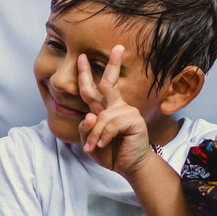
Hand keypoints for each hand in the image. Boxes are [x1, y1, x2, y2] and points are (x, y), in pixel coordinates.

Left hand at [76, 47, 153, 176]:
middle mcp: (116, 106)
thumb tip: (88, 116)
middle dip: (112, 64)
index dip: (86, 73)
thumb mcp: (90, 142)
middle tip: (117, 48)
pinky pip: (110, 124)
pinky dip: (103, 136)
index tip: (83, 56)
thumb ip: (85, 130)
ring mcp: (126, 111)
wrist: (129, 167)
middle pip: (109, 82)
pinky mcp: (133, 120)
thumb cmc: (111, 153)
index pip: (95, 88)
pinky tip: (103, 144)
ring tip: (93, 147)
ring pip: (101, 115)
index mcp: (105, 108)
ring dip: (94, 134)